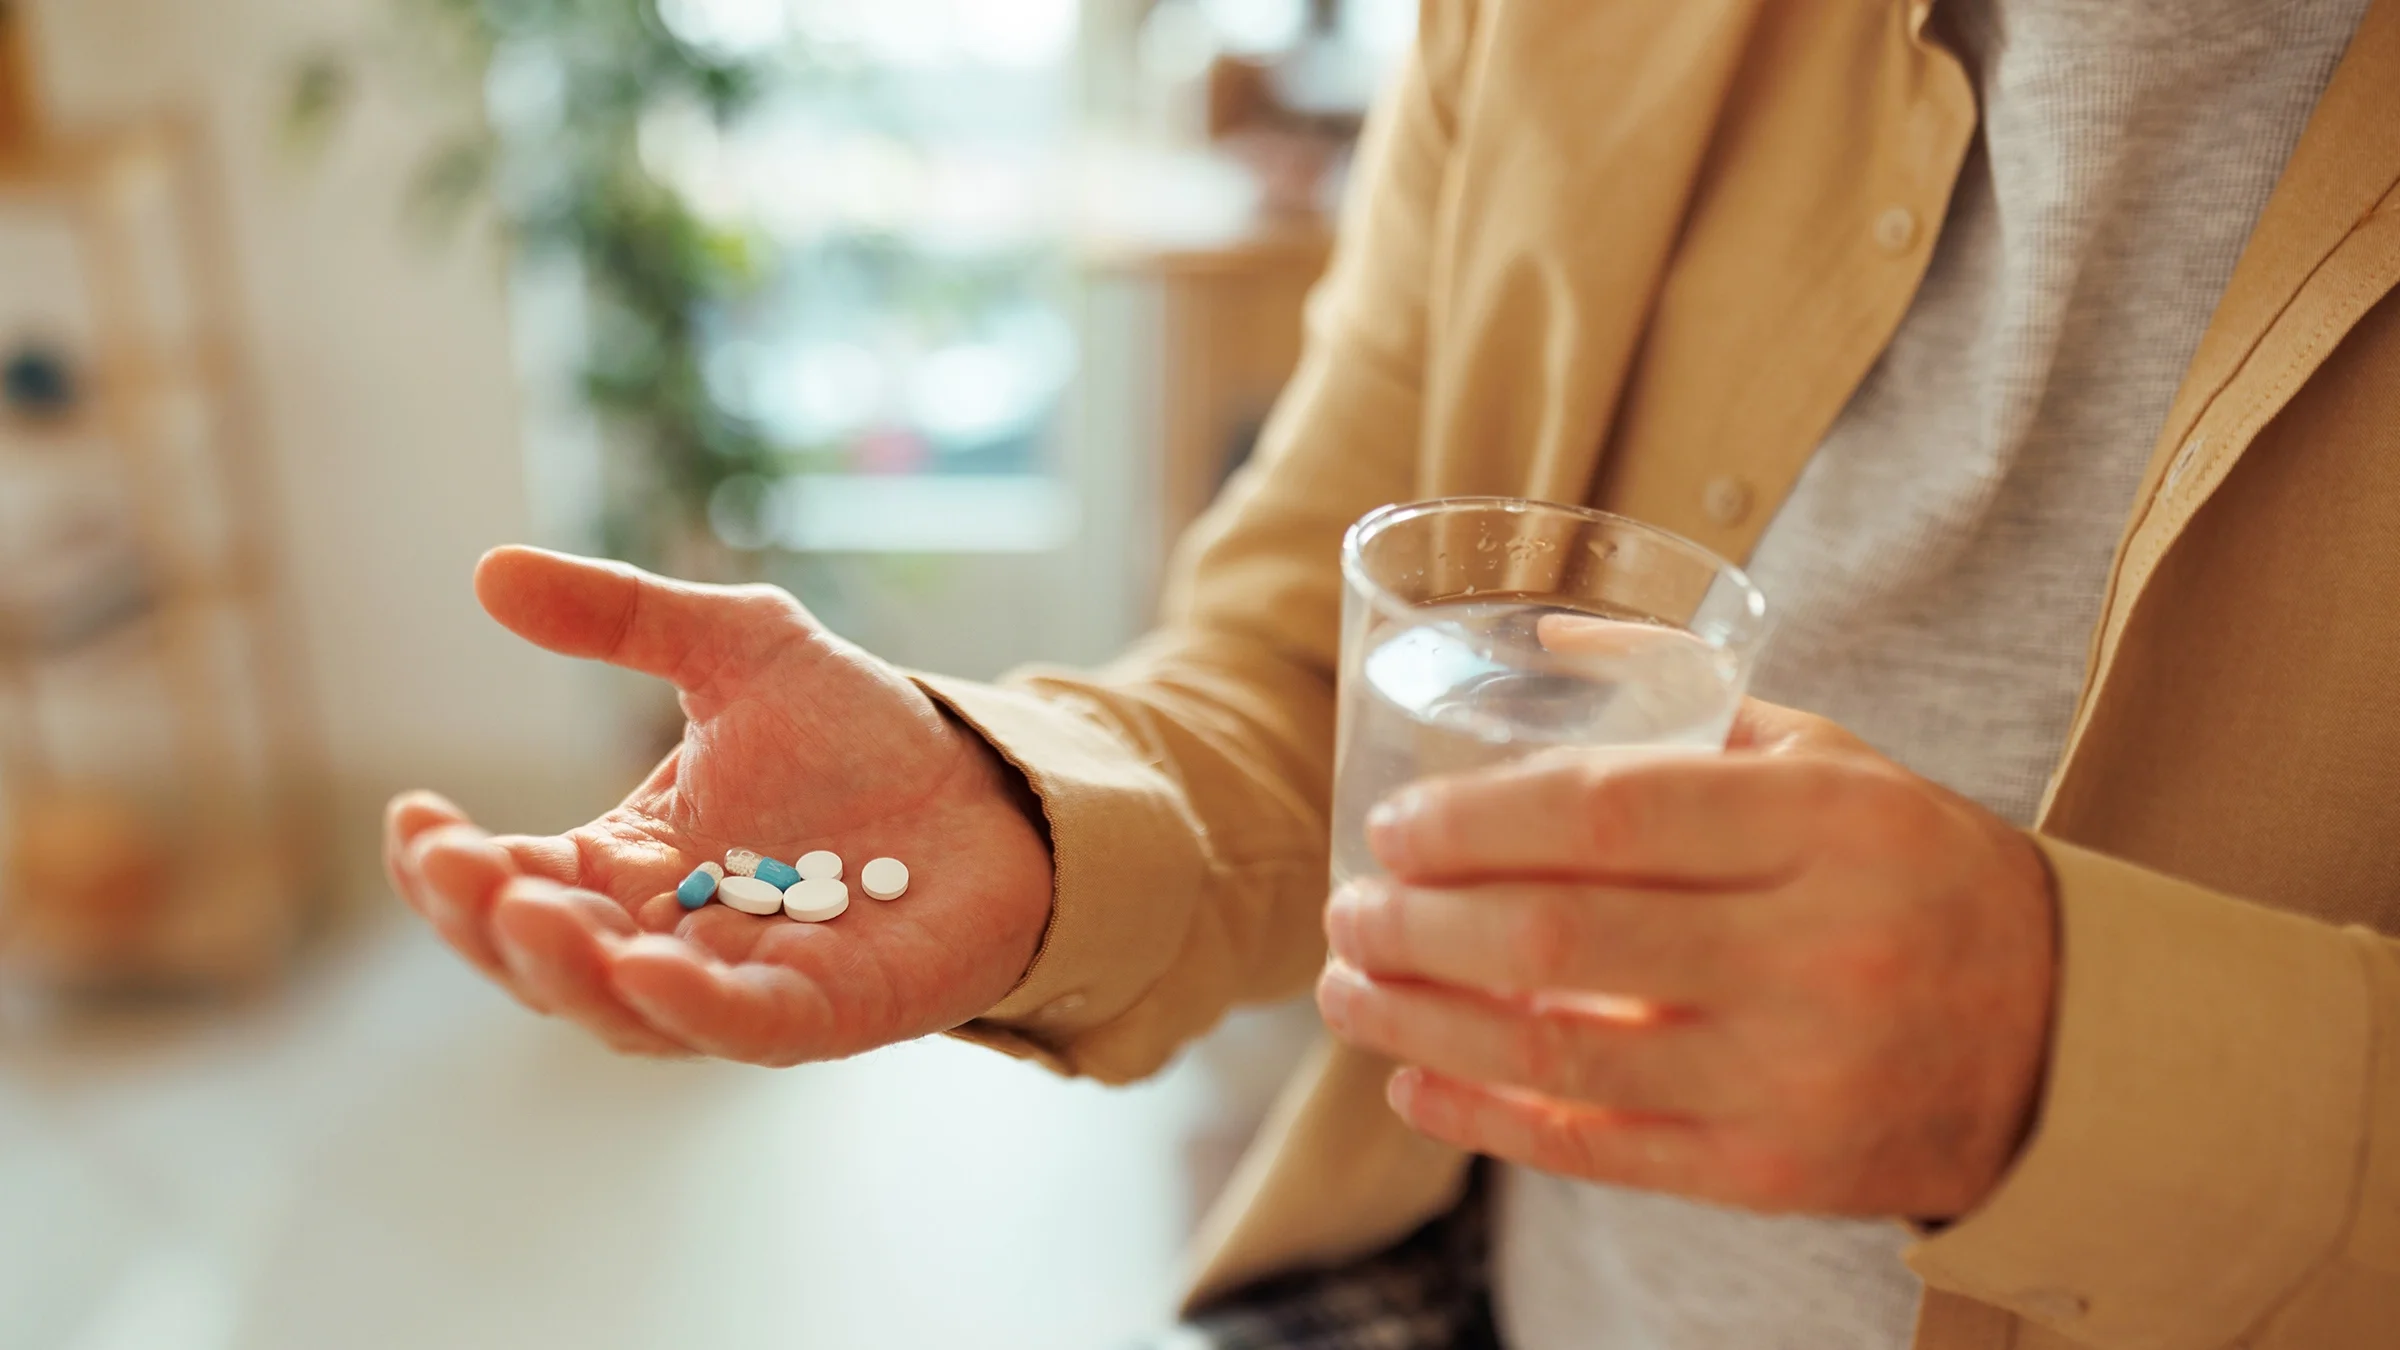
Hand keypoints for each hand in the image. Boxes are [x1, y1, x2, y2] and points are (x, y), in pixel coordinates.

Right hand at [384, 547, 1052, 1064]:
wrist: (993, 784)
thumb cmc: (858, 732)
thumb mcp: (737, 646)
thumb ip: (624, 615)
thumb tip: (489, 569)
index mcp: (627, 868)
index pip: (514, 881)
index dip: (451, 866)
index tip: (414, 814)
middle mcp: (669, 939)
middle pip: (550, 960)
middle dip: (492, 922)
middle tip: (456, 867)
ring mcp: (745, 983)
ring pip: (630, 1009)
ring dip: (572, 970)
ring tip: (529, 912)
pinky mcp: (830, 1009)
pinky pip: (747, 1027)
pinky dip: (695, 1007)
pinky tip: (650, 971)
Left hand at [1316, 695, 2057, 1219]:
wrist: (2063, 1042)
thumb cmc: (1912, 873)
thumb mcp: (1833, 760)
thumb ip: (1689, 703)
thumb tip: (1543, 641)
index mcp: (1827, 825)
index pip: (1608, 812)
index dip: (1473, 821)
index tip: (1393, 826)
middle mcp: (1813, 949)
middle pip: (1557, 933)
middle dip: (1418, 921)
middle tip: (1348, 906)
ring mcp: (1793, 1074)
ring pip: (1556, 1050)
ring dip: (1419, 1021)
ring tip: (1348, 990)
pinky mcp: (1773, 1173)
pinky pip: (1598, 1148)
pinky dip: (1485, 1118)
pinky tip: (1411, 1085)